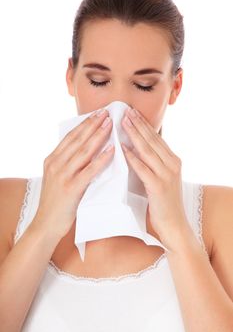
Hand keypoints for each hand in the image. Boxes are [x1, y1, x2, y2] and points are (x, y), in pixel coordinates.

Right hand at [33, 109, 114, 239]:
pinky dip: (101, 159)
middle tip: (106, 113)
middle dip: (93, 124)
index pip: (70, 136)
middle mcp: (56, 164)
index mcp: (52, 159)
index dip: (85, 124)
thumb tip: (85, 150)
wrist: (45, 225)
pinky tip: (111, 151)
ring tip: (110, 125)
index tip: (97, 113)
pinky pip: (89, 170)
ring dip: (98, 136)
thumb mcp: (57, 177)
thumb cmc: (55, 202)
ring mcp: (62, 175)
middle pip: (78, 140)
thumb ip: (67, 164)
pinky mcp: (70, 188)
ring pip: (83, 151)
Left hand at [121, 107, 188, 248]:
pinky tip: (122, 149)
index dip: (143, 124)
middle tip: (125, 110)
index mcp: (172, 160)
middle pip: (152, 139)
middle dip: (137, 124)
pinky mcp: (159, 187)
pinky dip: (132, 158)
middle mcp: (172, 164)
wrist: (174, 225)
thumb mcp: (161, 177)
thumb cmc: (163, 202)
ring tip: (122, 122)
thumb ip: (152, 163)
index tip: (131, 111)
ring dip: (134, 135)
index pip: (156, 137)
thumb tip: (135, 147)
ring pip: (147, 150)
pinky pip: (143, 168)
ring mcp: (166, 175)